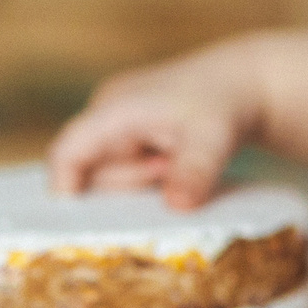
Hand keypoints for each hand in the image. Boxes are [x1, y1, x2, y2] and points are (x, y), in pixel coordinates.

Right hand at [46, 42, 261, 208]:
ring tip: (173, 159)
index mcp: (114, 108)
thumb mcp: (214, 138)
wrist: (243, 83)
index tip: (80, 224)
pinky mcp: (130, 137)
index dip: (65, 187)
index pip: (68, 152)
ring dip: (142, 180)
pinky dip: (147, 177)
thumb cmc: (224, 104)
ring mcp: (116, 126)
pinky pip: (125, 170)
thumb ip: (194, 171)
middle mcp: (106, 115)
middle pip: (91, 173)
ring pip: (111, 176)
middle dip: (130, 182)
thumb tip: (176, 207)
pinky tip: (170, 164)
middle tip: (167, 167)